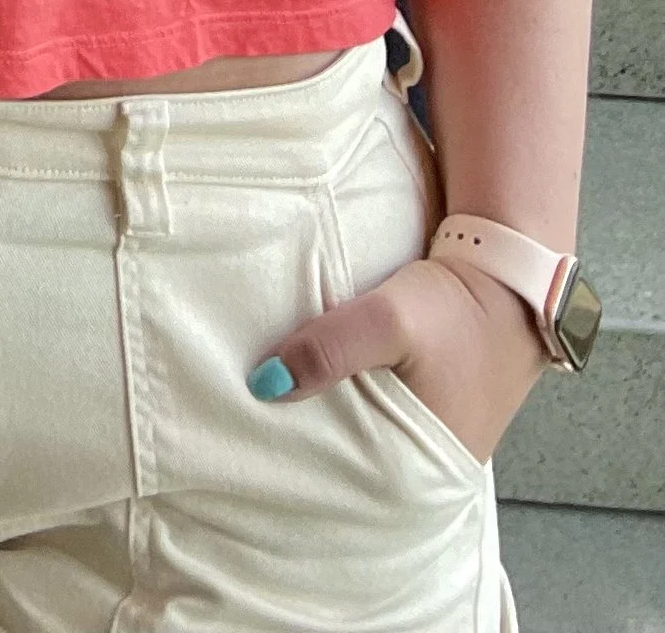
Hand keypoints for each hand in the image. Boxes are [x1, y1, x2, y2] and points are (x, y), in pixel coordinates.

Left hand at [256, 253, 545, 460]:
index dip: (297, 464)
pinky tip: (314, 387)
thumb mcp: (387, 321)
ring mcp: (428, 440)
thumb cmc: (456, 307)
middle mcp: (427, 469)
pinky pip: (374, 416)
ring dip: (324, 419)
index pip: (344, 485)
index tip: (253, 441)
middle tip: (252, 421)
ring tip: (272, 402)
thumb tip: (265, 383)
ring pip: (359, 438)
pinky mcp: (425, 410)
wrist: (508, 276)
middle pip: (348, 464)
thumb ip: (329, 350)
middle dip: (305, 443)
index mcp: (422, 470)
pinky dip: (345, 403)